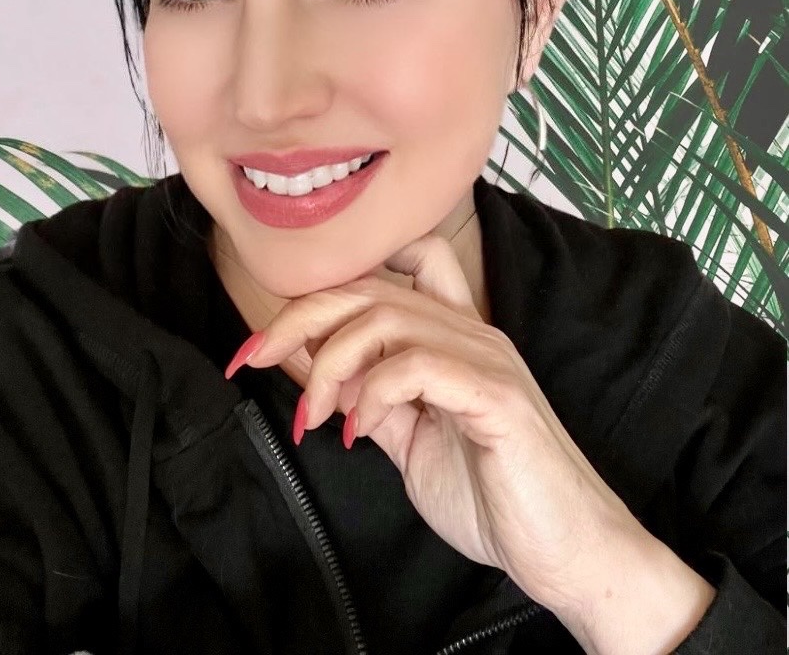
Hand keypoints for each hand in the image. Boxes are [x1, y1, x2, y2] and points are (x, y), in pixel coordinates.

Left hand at [225, 232, 652, 616]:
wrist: (567, 552)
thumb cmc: (494, 498)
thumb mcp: (413, 443)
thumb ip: (373, 402)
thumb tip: (319, 374)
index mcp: (452, 337)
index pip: (388, 272)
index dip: (322, 291)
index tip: (270, 340)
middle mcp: (470, 332)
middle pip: (370, 288)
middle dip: (300, 316)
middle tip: (255, 357)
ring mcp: (486, 358)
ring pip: (386, 318)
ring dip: (331, 362)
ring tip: (317, 414)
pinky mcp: (496, 395)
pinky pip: (418, 365)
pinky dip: (373, 392)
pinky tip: (357, 430)